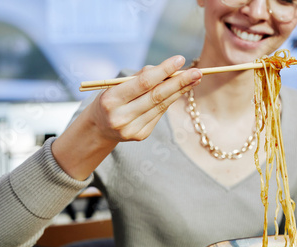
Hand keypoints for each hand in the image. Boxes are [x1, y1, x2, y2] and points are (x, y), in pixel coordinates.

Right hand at [87, 55, 201, 142]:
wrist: (99, 127)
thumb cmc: (110, 98)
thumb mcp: (116, 85)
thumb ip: (140, 77)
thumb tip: (169, 70)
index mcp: (110, 100)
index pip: (143, 83)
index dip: (163, 71)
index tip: (180, 59)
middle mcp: (120, 117)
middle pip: (156, 96)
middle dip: (179, 82)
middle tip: (197, 72)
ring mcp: (131, 129)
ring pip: (161, 106)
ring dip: (179, 91)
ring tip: (194, 79)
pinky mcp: (140, 135)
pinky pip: (159, 114)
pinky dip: (169, 101)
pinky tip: (178, 91)